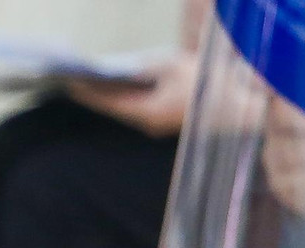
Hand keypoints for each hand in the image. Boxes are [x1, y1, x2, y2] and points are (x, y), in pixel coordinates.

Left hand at [65, 54, 194, 137]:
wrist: (235, 107)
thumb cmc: (204, 83)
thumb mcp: (171, 65)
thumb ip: (142, 66)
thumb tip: (119, 68)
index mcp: (148, 111)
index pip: (110, 103)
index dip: (89, 93)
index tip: (70, 84)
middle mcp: (148, 123)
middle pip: (115, 107)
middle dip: (95, 93)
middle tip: (73, 79)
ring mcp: (156, 124)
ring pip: (125, 108)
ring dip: (108, 95)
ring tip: (87, 80)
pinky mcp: (163, 120)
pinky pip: (137, 108)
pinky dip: (124, 97)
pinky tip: (113, 86)